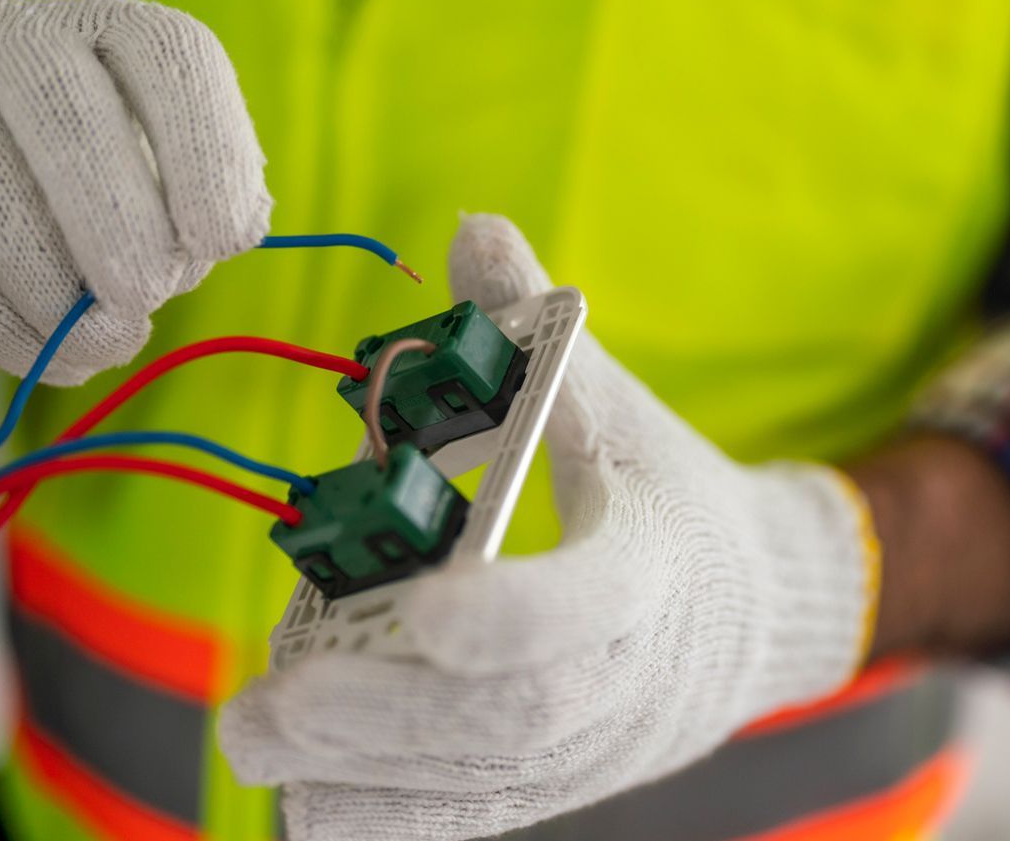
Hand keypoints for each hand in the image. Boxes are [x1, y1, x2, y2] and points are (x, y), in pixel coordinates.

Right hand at [0, 0, 270, 382]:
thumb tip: (187, 261)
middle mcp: (19, 38)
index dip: (207, 153)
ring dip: (57, 290)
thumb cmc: (122, 178)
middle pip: (68, 120)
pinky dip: (3, 323)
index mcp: (116, 28)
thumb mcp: (175, 175)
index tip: (226, 240)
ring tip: (107, 339)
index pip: (172, 59)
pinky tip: (55, 351)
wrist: (4, 171)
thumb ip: (204, 210)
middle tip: (147, 296)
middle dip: (119, 228)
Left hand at [220, 215, 875, 840]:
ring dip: (364, 772)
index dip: (512, 617)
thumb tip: (470, 227)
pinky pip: (474, 815)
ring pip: (481, 782)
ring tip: (256, 740)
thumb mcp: (615, 402)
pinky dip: (386, 815)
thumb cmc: (666, 493)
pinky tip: (300, 797)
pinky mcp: (560, 780)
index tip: (418, 610)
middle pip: (514, 721)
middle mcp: (627, 675)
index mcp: (650, 568)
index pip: (591, 603)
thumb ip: (534, 328)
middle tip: (269, 706)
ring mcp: (593, 745)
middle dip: (388, 716)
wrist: (753, 606)